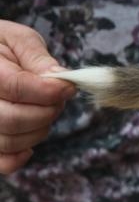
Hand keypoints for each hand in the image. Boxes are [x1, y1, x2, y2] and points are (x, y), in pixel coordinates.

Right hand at [0, 21, 75, 173]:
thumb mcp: (17, 39)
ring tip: (45, 110)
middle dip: (47, 111)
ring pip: (9, 141)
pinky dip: (18, 158)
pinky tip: (29, 144)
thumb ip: (36, 57)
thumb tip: (59, 78)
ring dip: (39, 130)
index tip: (68, 87)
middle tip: (58, 99)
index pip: (16, 87)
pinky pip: (0, 162)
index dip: (49, 91)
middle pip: (12, 119)